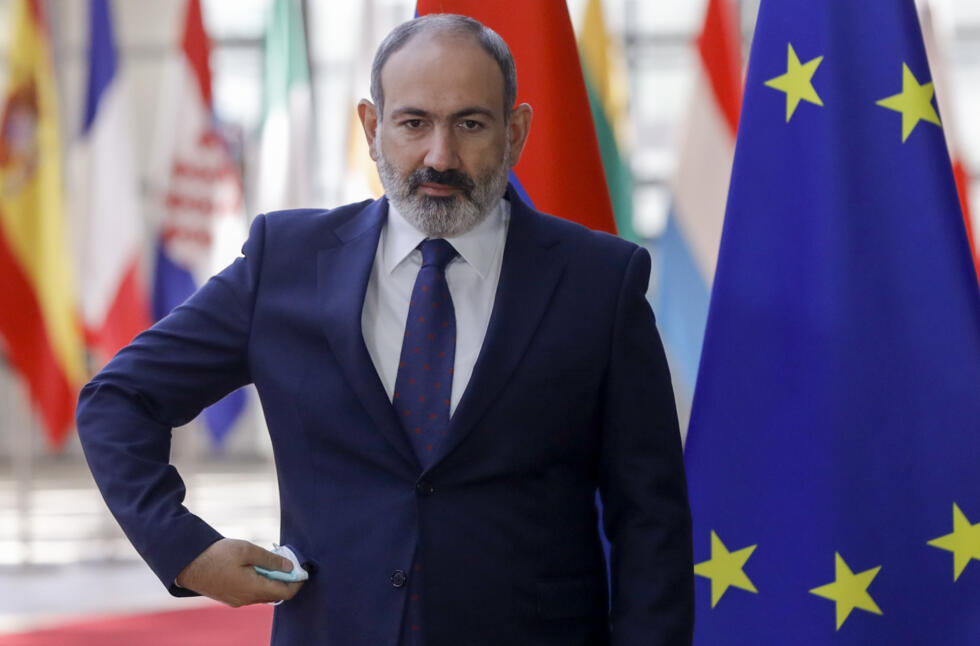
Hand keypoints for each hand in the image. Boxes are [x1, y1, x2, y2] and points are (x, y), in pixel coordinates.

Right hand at [175, 538, 304, 606]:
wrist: (187, 563)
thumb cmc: (217, 555)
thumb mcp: (247, 550)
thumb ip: (271, 560)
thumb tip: (290, 568)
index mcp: (254, 589)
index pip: (286, 593)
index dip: (298, 582)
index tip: (303, 569)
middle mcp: (247, 600)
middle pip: (275, 594)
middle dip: (285, 579)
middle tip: (287, 560)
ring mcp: (238, 601)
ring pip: (263, 593)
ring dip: (271, 580)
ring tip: (271, 561)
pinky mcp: (230, 597)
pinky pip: (252, 592)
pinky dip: (260, 581)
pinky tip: (256, 566)